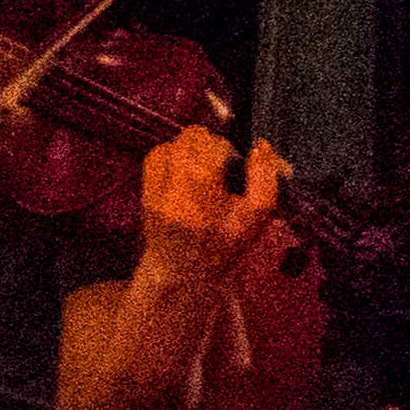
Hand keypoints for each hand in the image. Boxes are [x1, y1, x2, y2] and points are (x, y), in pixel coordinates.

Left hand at [131, 123, 287, 289]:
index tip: (238, 168)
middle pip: (193, 137)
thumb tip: (261, 146)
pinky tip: (186, 178)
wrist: (181, 272)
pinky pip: (157, 156)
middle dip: (212, 147)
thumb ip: (265, 179)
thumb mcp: (255, 216)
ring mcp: (153, 186)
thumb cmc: (222, 246)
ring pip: (174, 144)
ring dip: (193, 151)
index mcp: (200, 187)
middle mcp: (171, 183)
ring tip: (204, 175)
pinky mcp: (144, 189)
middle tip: (222, 170)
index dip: (232, 152)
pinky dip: (173, 158)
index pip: (215, 144)